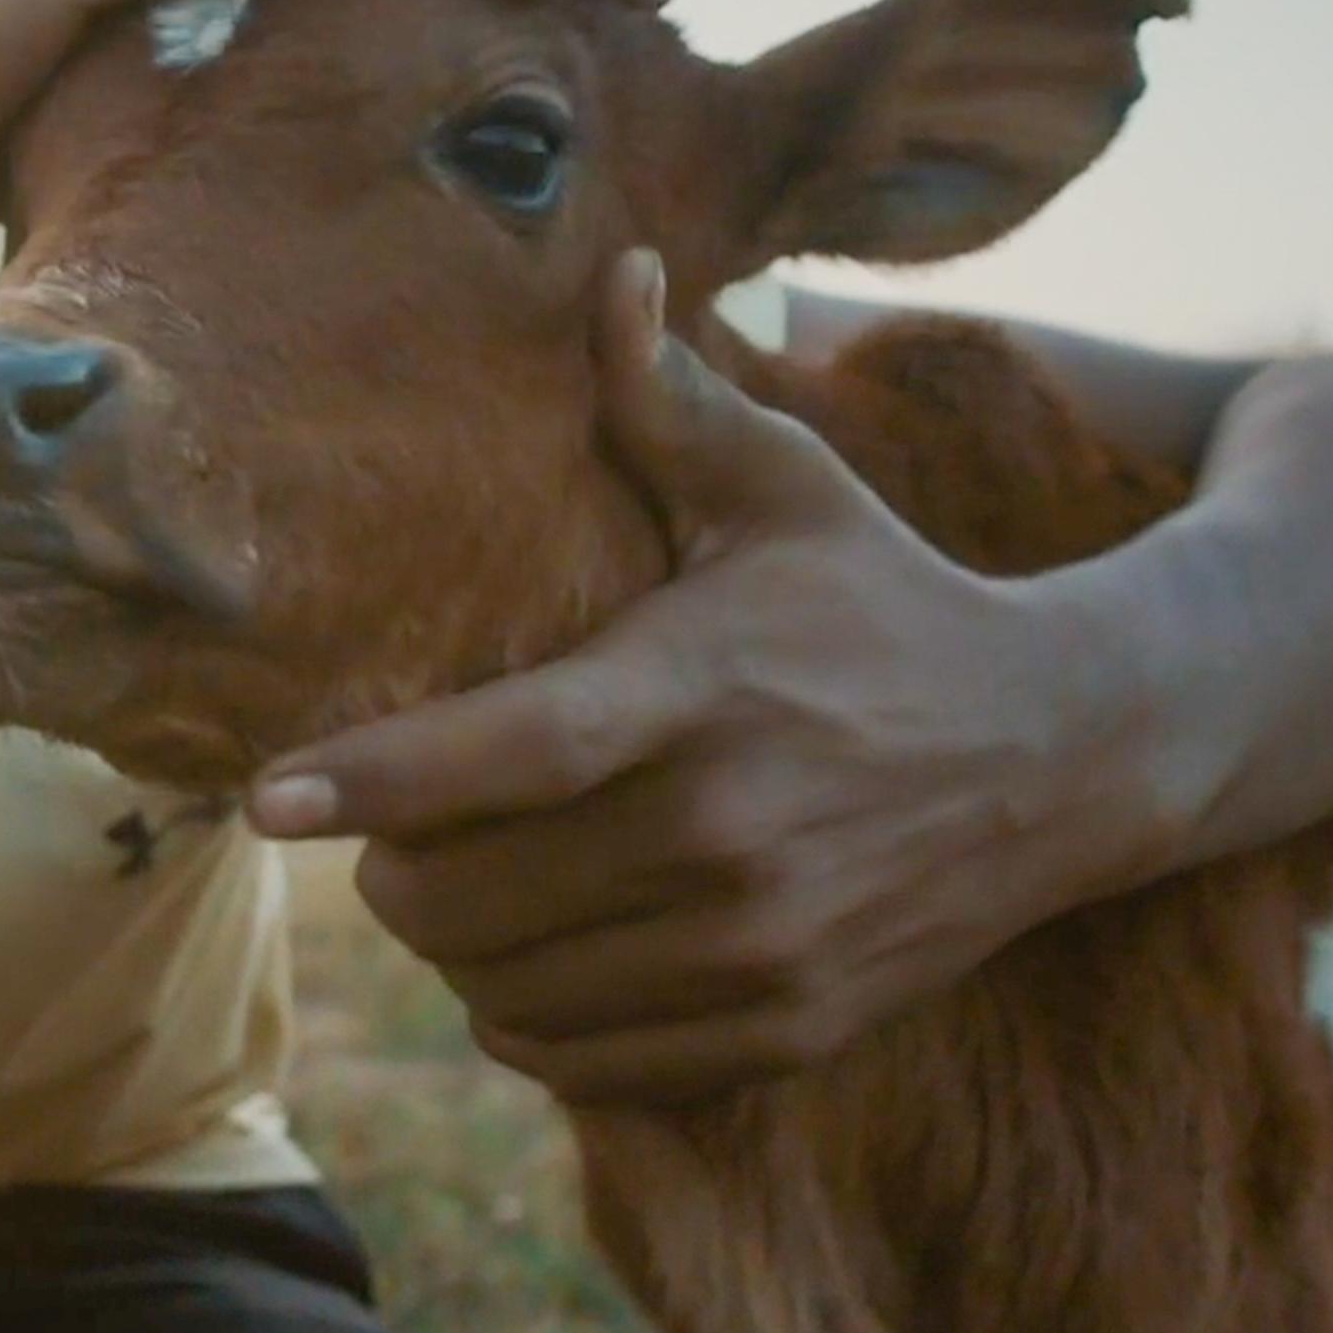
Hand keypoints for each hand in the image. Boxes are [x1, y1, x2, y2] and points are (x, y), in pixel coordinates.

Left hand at [246, 253, 1163, 1103]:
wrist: (1068, 751)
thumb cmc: (884, 600)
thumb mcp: (785, 489)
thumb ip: (670, 401)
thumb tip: (609, 270)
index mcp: (704, 690)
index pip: (512, 753)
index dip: (376, 780)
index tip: (264, 797)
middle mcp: (730, 835)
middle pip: (475, 899)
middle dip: (394, 871)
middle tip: (393, 823)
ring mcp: (763, 948)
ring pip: (512, 995)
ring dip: (457, 951)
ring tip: (470, 882)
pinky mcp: (785, 1029)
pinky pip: (581, 1062)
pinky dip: (528, 1022)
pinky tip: (541, 954)